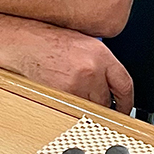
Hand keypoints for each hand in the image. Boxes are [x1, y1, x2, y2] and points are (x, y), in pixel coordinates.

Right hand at [2, 25, 133, 113]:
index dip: (128, 102)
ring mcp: (76, 84)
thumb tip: (112, 85)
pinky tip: (66, 99)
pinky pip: (74, 111)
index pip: (125, 85)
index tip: (125, 109)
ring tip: (77, 98)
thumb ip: (102, 64)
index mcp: (101, 55)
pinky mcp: (62, 94)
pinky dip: (72, 110)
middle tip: (97, 106)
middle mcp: (91, 69)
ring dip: (87, 110)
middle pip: (107, 102)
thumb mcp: (85, 45)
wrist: (25, 43)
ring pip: (91, 110)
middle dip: (103, 106)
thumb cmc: (51, 42)